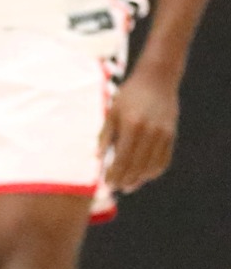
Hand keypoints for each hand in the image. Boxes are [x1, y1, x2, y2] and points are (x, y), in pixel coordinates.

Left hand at [100, 70, 178, 194]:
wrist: (157, 79)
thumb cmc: (128, 95)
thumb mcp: (111, 112)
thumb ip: (105, 136)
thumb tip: (96, 158)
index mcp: (132, 125)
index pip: (123, 158)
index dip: (115, 174)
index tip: (106, 184)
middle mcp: (150, 131)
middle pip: (138, 165)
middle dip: (125, 179)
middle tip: (115, 188)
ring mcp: (164, 134)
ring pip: (152, 165)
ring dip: (140, 179)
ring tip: (128, 186)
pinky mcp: (172, 134)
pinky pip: (164, 159)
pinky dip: (154, 170)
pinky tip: (144, 175)